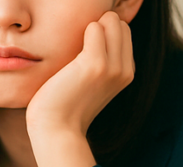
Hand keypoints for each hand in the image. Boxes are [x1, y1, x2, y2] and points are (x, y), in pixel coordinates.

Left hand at [25, 11, 134, 137]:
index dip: (104, 32)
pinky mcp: (96, 64)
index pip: (123, 32)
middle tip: (76, 47)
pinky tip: (68, 54)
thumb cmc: (64, 105)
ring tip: (73, 51)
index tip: (84, 46)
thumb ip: (99, 61)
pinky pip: (94, 28)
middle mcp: (124, 70)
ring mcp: (113, 68)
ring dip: (89, 28)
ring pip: (110, 21)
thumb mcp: (90, 83)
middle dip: (99, 26)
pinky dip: (79, 32)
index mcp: (126, 74)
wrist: (56, 129)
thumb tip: (93, 32)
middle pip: (119, 23)